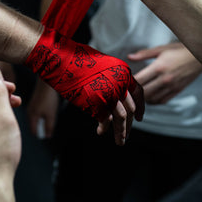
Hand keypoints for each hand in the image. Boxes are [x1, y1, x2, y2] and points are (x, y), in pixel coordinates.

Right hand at [25, 27, 143, 145]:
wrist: (60, 59)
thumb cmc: (76, 61)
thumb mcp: (101, 67)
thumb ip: (112, 81)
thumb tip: (117, 97)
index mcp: (123, 72)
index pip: (138, 93)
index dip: (141, 107)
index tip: (139, 118)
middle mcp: (120, 83)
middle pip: (130, 108)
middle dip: (129, 124)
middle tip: (127, 134)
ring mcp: (109, 93)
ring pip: (122, 118)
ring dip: (122, 132)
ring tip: (120, 142)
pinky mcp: (96, 102)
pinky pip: (105, 119)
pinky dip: (104, 127)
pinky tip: (100, 132)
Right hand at [26, 79, 59, 138]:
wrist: (47, 82)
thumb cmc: (49, 98)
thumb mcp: (51, 115)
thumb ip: (49, 127)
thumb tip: (47, 136)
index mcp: (31, 116)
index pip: (32, 131)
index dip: (39, 134)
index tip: (46, 134)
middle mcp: (28, 112)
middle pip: (33, 126)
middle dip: (41, 127)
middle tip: (49, 124)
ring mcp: (30, 107)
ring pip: (35, 119)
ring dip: (42, 121)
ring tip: (49, 116)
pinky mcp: (34, 103)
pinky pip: (36, 113)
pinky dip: (42, 115)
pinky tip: (48, 111)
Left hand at [129, 43, 201, 103]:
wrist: (200, 56)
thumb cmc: (180, 50)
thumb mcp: (161, 48)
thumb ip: (144, 54)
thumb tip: (129, 57)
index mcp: (159, 67)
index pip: (139, 80)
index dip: (129, 83)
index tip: (123, 82)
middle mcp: (164, 79)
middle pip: (143, 92)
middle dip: (133, 93)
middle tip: (127, 91)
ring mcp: (171, 86)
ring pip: (151, 99)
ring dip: (142, 98)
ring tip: (136, 94)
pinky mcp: (177, 91)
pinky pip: (161, 101)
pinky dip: (153, 101)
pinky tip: (149, 96)